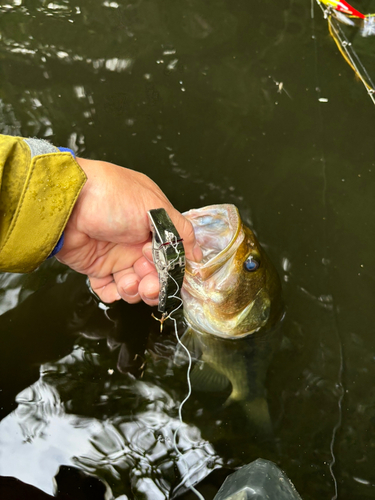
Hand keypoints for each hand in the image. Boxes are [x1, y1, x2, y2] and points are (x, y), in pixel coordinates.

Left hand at [56, 158, 201, 304]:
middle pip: (154, 274)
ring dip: (134, 290)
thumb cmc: (111, 196)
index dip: (172, 266)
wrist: (67, 203)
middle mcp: (136, 241)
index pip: (171, 254)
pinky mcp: (96, 267)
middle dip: (154, 284)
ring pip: (135, 285)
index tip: (168, 268)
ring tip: (127, 282)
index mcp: (153, 225)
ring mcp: (116, 255)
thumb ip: (180, 231)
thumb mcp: (155, 207)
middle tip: (148, 284)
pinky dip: (112, 293)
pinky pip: (109, 289)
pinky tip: (112, 287)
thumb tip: (196, 252)